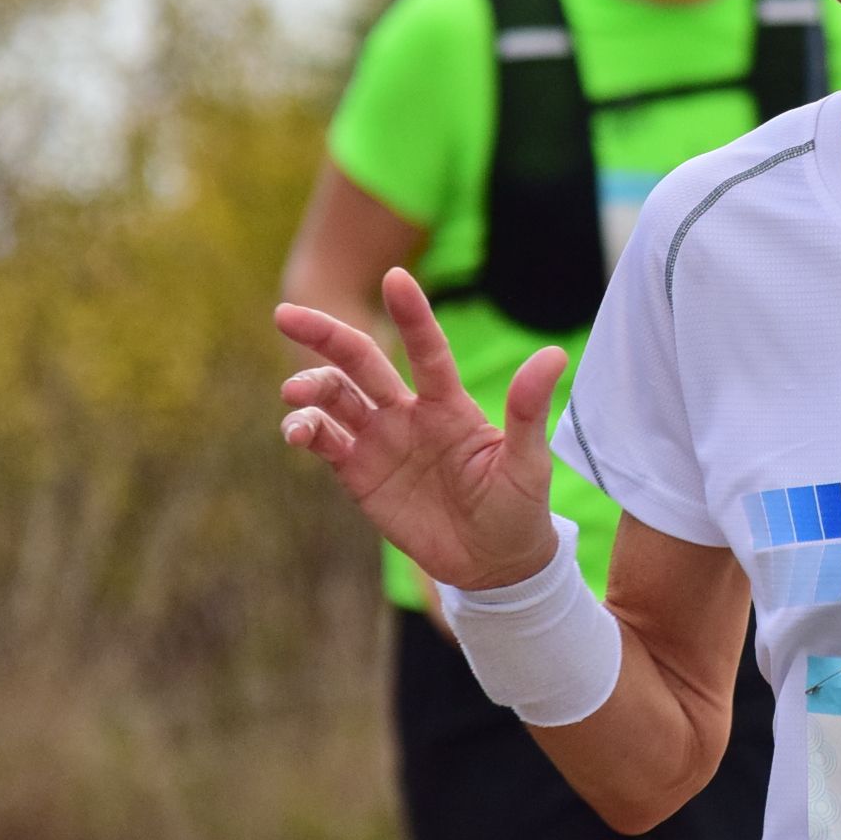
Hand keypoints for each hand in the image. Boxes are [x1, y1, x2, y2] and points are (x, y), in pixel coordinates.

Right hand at [274, 268, 568, 591]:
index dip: (411, 314)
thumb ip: (528, 410)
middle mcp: (409, 413)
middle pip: (361, 361)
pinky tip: (296, 431)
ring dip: (310, 388)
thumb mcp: (527, 460)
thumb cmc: (518, 506)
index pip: (426, 349)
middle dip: (324, 335)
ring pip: (335, 399)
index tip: (395, 275)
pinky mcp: (359, 474)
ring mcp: (380, 441)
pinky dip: (304, 431)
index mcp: (448, 403)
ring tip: (295, 395)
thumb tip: (555, 354)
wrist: (492, 564)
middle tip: (285, 314)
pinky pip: (325, 443)